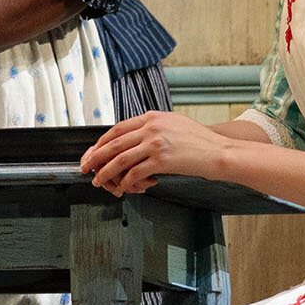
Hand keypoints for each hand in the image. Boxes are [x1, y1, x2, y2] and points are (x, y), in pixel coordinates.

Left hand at [80, 110, 226, 195]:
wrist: (219, 152)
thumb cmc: (199, 141)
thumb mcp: (173, 123)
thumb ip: (153, 126)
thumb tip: (132, 136)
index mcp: (151, 117)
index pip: (117, 129)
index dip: (100, 142)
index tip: (92, 152)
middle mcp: (151, 127)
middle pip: (113, 143)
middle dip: (95, 157)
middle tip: (85, 167)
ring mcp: (155, 143)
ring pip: (119, 159)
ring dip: (105, 172)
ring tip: (98, 181)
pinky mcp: (162, 160)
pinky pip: (135, 173)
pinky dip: (126, 182)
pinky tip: (124, 187)